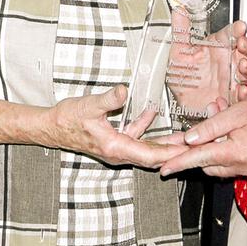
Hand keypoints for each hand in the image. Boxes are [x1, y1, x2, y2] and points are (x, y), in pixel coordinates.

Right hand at [44, 85, 187, 168]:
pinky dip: (146, 128)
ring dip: (164, 142)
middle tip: (195, 146)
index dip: (171, 154)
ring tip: (183, 135)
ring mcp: (116, 148)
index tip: (188, 151)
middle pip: (154, 156)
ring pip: (147, 148)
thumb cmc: (67, 120)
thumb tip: (123, 90)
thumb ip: (108, 99)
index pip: (150, 155)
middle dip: (175, 151)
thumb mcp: (88, 106)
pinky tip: (152, 113)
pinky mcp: (113, 141)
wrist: (51, 127)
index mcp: (115, 147)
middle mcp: (118, 152)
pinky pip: (136, 137)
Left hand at [158, 95, 246, 178]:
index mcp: (234, 154)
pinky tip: (228, 124)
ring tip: (218, 112)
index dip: (178, 163)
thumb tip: (190, 138)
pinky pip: (230, 158)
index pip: (198, 159)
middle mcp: (240, 165)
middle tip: (200, 120)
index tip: (164, 168)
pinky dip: (223, 143)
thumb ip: (210, 127)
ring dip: (212, 140)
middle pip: (206, 161)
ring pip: (217, 160)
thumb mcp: (236, 114)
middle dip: (198, 143)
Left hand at [166, 11, 246, 119]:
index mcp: (218, 46)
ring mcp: (232, 78)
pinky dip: (245, 93)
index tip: (240, 26)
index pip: (232, 33)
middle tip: (242, 44)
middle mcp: (228, 61)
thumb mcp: (179, 52)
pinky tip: (241, 90)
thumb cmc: (183, 75)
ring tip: (241, 65)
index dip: (238, 29)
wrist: (180, 100)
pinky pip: (243, 94)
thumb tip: (178, 11)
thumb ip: (181, 31)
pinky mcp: (232, 95)